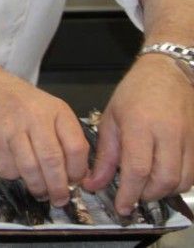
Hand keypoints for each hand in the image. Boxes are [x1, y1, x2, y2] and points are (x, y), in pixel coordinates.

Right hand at [0, 71, 89, 206]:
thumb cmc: (18, 101)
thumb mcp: (48, 108)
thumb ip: (64, 136)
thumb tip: (77, 174)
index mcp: (55, 110)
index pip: (76, 147)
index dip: (77, 171)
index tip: (74, 181)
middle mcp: (33, 118)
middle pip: (52, 162)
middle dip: (58, 187)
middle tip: (59, 199)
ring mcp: (10, 130)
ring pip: (30, 171)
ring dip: (38, 187)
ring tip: (40, 191)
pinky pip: (8, 170)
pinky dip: (13, 175)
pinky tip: (14, 166)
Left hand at [83, 53, 193, 214]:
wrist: (167, 72)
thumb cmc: (134, 92)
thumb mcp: (111, 119)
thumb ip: (105, 155)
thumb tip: (93, 184)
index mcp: (140, 125)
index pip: (137, 169)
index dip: (129, 193)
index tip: (121, 206)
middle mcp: (167, 133)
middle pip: (164, 179)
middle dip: (147, 195)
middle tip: (133, 195)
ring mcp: (188, 137)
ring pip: (182, 181)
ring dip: (164, 191)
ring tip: (147, 187)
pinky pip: (193, 173)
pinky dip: (179, 183)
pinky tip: (163, 176)